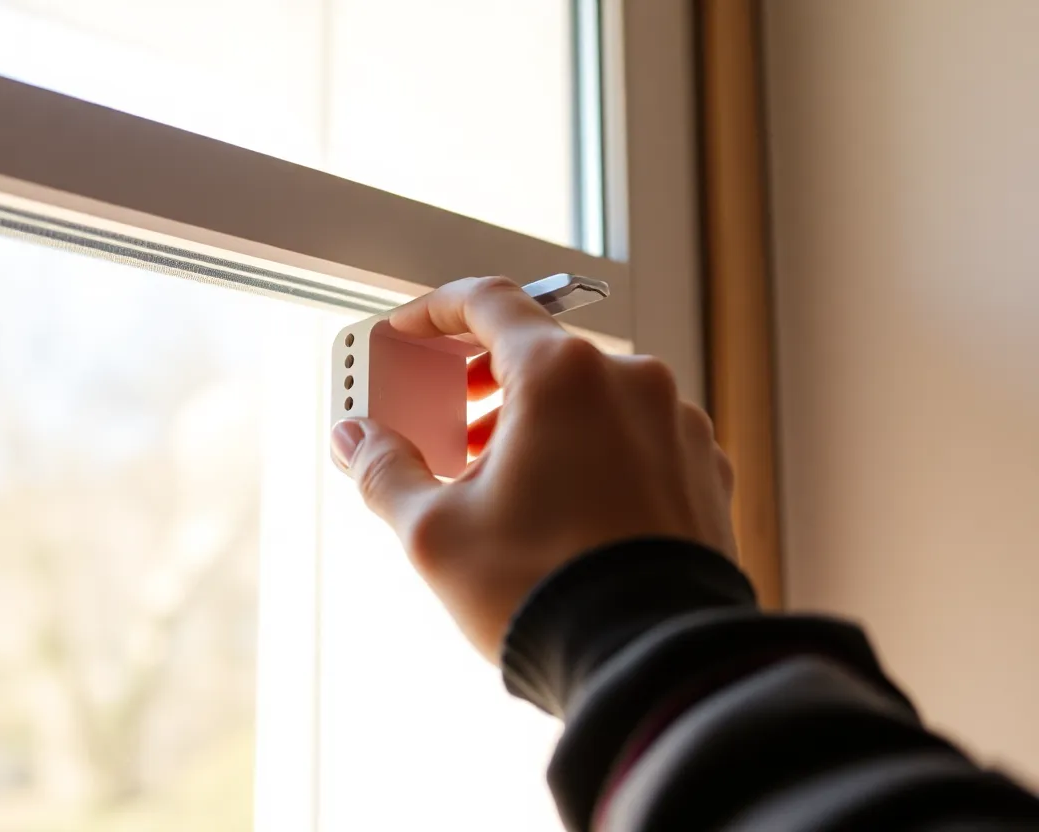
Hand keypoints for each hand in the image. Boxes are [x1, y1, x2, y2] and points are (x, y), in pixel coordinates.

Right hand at [330, 276, 736, 662]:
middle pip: (540, 352)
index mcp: (564, 375)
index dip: (435, 312)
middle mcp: (632, 382)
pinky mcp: (705, 469)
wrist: (650, 664)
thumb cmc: (543, 591)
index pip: (488, 301)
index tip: (408, 334)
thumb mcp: (436, 531)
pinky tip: (564, 501)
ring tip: (501, 472)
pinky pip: (635, 436)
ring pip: (592, 396)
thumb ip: (384, 468)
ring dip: (539, 418)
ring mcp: (678, 424)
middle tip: (448, 417)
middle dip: (483, 379)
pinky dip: (592, 448)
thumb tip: (352, 438)